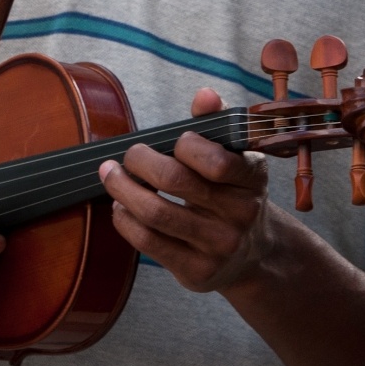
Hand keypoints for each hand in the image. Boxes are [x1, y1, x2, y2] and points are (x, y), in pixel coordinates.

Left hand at [98, 88, 271, 292]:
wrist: (253, 254)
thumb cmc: (233, 194)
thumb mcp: (236, 159)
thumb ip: (216, 123)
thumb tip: (204, 94)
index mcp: (252, 179)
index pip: (217, 161)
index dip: (186, 145)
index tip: (174, 141)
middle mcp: (240, 214)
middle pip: (176, 182)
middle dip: (140, 161)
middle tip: (128, 155)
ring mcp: (219, 246)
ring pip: (156, 213)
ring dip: (123, 189)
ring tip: (112, 176)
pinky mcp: (196, 271)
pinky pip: (148, 242)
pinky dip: (125, 220)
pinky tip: (121, 206)